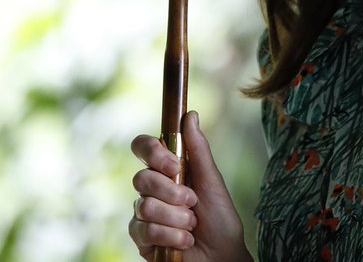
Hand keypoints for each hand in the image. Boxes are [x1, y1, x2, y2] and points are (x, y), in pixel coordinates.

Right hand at [128, 111, 251, 261]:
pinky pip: (144, 230)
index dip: (152, 152)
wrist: (221, 255)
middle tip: (192, 202)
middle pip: (141, 178)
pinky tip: (184, 241)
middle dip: (172, 193)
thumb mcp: (212, 180)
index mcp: (167, 170)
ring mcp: (143, 214)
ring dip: (176, 218)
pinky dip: (171, 236)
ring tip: (192, 225)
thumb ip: (198, 149)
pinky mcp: (141, 238)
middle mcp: (151, 189)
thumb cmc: (220, 217)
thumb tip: (190, 115)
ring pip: (144, 206)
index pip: (143, 148)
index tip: (174, 165)